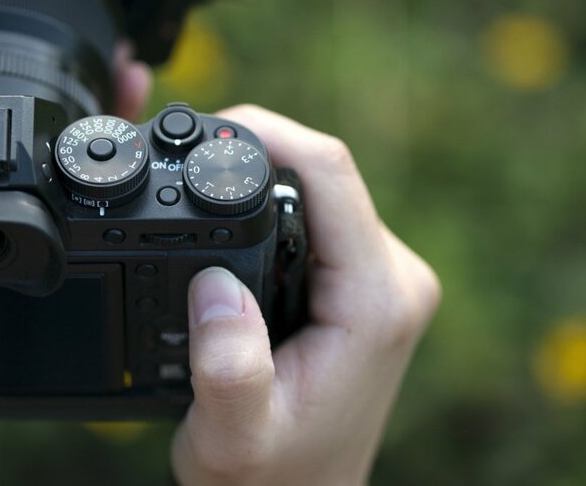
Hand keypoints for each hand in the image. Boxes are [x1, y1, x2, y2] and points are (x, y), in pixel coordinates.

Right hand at [173, 105, 440, 485]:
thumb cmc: (275, 478)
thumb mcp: (235, 437)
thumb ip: (228, 369)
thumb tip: (214, 285)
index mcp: (375, 300)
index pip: (328, 173)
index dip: (267, 133)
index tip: (205, 133)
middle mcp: (394, 278)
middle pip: (325, 172)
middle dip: (257, 154)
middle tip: (192, 168)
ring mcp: (384, 278)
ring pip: (322, 191)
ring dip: (265, 180)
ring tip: (207, 194)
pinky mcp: (366, 282)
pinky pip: (319, 218)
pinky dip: (274, 208)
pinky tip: (235, 225)